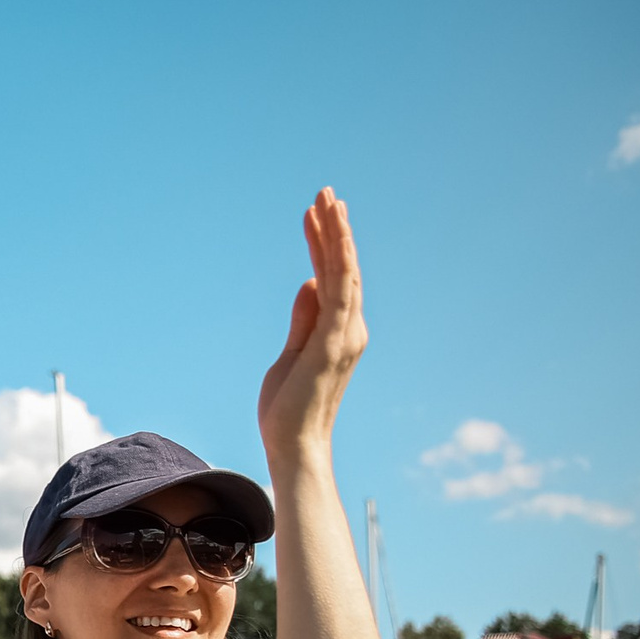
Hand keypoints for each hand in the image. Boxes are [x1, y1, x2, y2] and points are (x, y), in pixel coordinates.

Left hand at [257, 187, 365, 466]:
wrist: (292, 446)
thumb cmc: (289, 409)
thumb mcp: (291, 355)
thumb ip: (303, 320)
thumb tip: (310, 283)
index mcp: (339, 332)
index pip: (331, 279)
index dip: (323, 245)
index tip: (313, 214)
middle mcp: (350, 329)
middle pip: (342, 268)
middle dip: (334, 229)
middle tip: (324, 192)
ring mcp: (345, 335)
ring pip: (344, 273)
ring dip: (336, 235)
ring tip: (328, 201)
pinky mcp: (333, 343)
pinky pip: (339, 293)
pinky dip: (336, 262)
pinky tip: (330, 236)